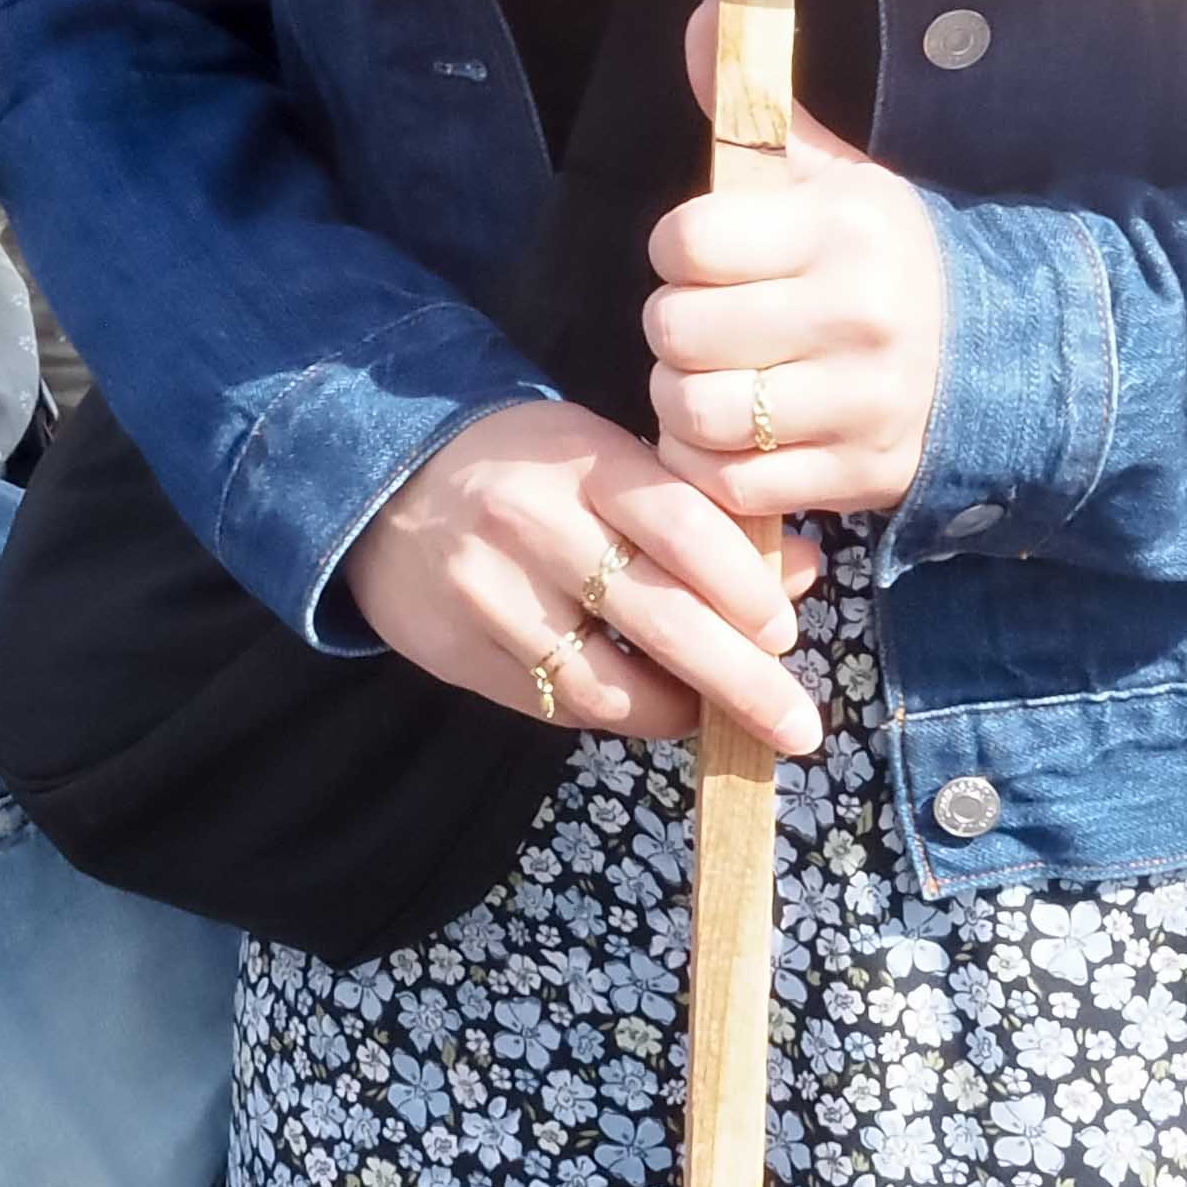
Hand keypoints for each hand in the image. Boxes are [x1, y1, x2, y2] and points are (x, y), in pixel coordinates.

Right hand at [340, 403, 817, 755]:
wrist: (386, 480)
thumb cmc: (525, 467)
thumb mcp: (606, 460)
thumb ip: (699, 511)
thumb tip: (800, 571)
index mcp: (582, 461)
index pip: (682, 526)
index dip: (745, 587)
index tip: (785, 632)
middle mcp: (535, 525)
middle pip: (660, 615)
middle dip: (743, 681)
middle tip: (799, 726)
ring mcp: (493, 595)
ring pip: (605, 679)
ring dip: (679, 711)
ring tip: (723, 724)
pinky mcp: (461, 654)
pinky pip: (558, 703)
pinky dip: (617, 714)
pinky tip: (651, 709)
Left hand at [646, 0, 950, 525]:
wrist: (1002, 352)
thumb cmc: (887, 255)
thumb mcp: (835, 175)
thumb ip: (756, 109)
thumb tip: (701, 16)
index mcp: (842, 228)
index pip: (689, 240)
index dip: (677, 248)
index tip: (702, 254)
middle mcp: (854, 315)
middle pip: (678, 331)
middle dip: (673, 327)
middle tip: (701, 323)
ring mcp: (859, 404)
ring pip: (697, 414)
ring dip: (682, 401)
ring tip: (711, 380)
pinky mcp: (859, 476)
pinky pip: (733, 484)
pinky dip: (712, 465)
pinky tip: (733, 435)